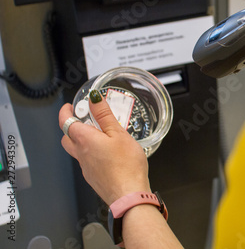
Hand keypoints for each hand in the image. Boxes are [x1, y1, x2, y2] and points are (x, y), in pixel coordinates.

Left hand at [59, 90, 150, 205]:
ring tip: (101, 134)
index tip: (70, 106)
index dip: (66, 112)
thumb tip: (94, 98)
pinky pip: (87, 161)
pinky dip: (92, 152)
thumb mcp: (119, 134)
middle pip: (67, 137)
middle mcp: (81, 154)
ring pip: (77, 150)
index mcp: (85, 140)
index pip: (66, 122)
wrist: (129, 195)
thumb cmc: (126, 165)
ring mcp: (86, 168)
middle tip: (84, 118)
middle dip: (72, 126)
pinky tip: (108, 153)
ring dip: (83, 140)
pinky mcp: (93, 177)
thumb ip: (105, 115)